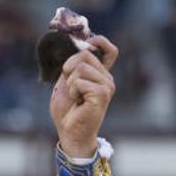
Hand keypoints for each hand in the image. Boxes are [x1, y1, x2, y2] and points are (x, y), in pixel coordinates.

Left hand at [49, 35, 117, 158]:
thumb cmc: (68, 111)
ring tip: (75, 97)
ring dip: (70, 82)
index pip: (109, 51)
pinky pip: (79, 81)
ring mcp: (107, 85)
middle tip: (71, 87)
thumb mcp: (66, 83)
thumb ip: (72, 66)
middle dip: (68, 68)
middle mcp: (107, 78)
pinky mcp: (102, 94)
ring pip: (80, 67)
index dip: (99, 41)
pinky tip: (77, 102)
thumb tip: (74, 46)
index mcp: (100, 74)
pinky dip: (72, 91)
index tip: (88, 43)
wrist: (69, 133)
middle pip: (84, 54)